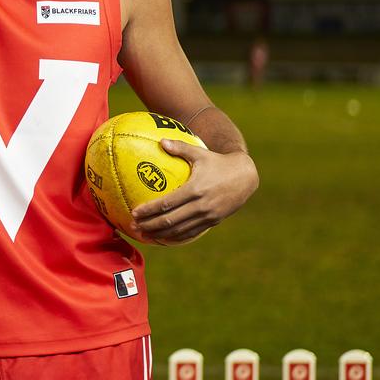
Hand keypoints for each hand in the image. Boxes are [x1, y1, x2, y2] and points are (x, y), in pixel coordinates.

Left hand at [131, 139, 258, 244]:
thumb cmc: (218, 162)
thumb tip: (160, 141)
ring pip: (179, 230)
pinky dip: (176, 237)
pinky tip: (163, 238)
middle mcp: (201, 205)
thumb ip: (179, 148)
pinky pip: (191, 232)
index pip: (167, 204)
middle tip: (133, 226)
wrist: (245, 177)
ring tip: (144, 235)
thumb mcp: (200, 153)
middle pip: (170, 220)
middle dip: (150, 225)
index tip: (134, 213)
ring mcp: (208, 216)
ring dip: (160, 234)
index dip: (149, 210)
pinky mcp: (213, 222)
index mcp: (195, 189)